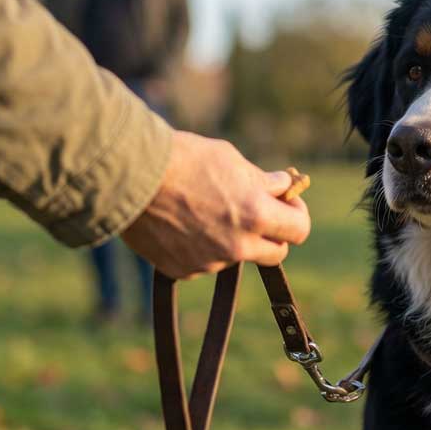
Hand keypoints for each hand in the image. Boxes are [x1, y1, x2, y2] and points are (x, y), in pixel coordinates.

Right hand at [121, 131, 310, 278]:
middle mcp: (237, 246)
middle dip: (272, 234)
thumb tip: (282, 187)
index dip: (296, 215)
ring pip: (235, 255)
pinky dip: (201, 246)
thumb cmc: (184, 159)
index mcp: (256, 215)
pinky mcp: (183, 270)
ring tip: (204, 208)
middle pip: (275, 254)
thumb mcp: (231, 159)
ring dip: (232, 238)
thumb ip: (262, 181)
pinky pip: (204, 261)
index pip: (299, 230)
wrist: (131, 177)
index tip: (286, 203)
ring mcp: (209, 263)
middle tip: (258, 213)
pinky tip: (182, 221)